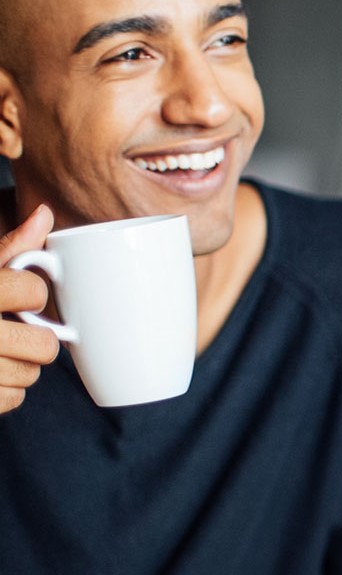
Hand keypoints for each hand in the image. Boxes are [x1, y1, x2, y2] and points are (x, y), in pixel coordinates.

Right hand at [0, 205, 58, 413]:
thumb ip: (10, 248)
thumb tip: (45, 213)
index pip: (33, 291)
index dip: (30, 293)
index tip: (16, 294)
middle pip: (43, 345)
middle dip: (33, 338)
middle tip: (11, 329)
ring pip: (30, 375)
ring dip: (20, 365)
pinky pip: (12, 399)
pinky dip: (5, 390)